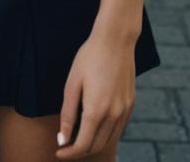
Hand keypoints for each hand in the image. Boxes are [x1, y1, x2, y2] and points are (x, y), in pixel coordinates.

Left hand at [56, 31, 135, 158]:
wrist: (115, 39)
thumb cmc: (90, 58)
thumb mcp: (72, 84)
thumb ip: (67, 114)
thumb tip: (62, 140)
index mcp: (96, 111)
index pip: (82, 145)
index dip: (69, 154)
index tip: (59, 153)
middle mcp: (114, 115)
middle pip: (96, 146)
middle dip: (80, 152)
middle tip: (66, 148)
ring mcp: (125, 110)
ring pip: (109, 140)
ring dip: (93, 145)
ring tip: (79, 139)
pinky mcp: (130, 104)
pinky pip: (118, 129)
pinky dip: (106, 134)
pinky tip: (95, 126)